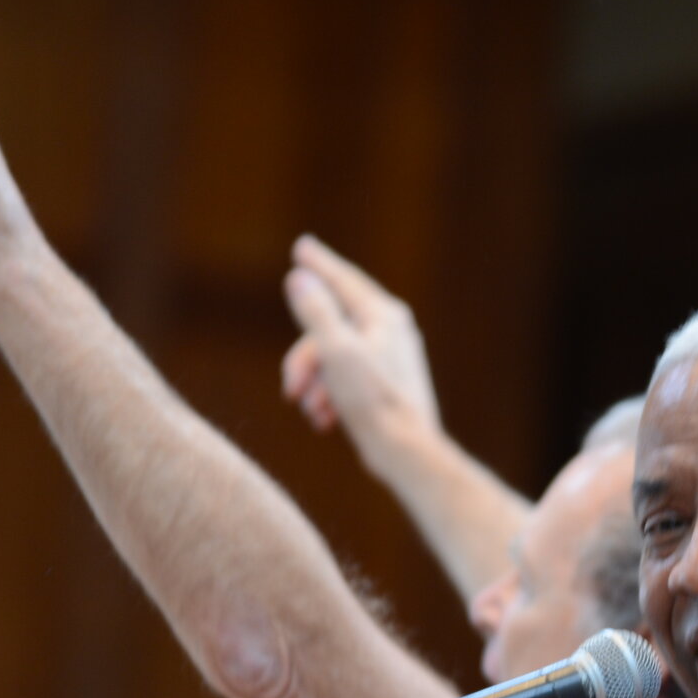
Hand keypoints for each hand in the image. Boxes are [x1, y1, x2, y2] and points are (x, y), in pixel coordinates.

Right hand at [280, 238, 442, 457]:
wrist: (406, 451)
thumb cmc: (373, 401)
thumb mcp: (336, 351)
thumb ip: (316, 312)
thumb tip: (299, 277)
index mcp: (384, 316)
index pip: (345, 280)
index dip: (320, 264)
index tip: (302, 246)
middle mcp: (391, 331)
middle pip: (330, 329)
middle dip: (304, 359)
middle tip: (291, 390)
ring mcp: (390, 359)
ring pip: (334, 358)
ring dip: (315, 384)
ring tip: (313, 411)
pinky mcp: (386, 386)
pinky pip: (346, 380)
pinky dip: (330, 397)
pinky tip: (325, 421)